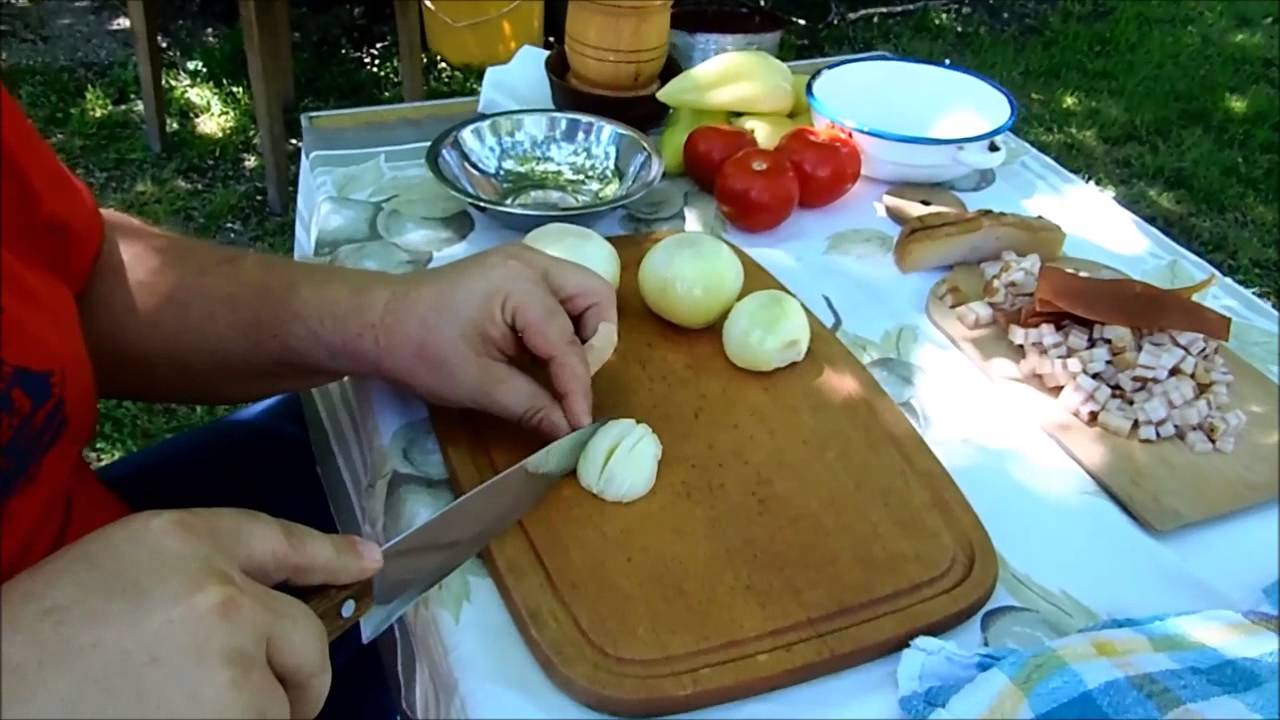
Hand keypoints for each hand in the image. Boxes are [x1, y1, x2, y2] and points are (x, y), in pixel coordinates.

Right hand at [0, 508, 381, 718]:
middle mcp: (223, 596)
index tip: (367, 562)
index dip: (330, 554)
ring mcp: (234, 669)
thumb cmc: (38, 639)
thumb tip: (280, 593)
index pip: (279, 542)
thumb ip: (200, 568)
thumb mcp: (119, 568)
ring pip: (282, 703)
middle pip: (306, 641)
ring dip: (251, 716)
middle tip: (245, 700)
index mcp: (183, 542)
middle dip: (295, 678)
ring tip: (171, 711)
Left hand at [376, 244, 617, 437]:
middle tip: (571, 381)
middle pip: (596, 297)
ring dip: (582, 332)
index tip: (581, 426)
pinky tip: (539, 353)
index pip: (567, 344)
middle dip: (595, 343)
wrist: (379, 321)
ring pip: (584, 292)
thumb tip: (568, 432)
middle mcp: (532, 262)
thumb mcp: (477, 384)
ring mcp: (526, 261)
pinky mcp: (518, 271)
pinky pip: (562, 294)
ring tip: (556, 367)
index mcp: (520, 285)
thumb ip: (530, 405)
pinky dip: (564, 324)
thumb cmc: (421, 349)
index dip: (577, 389)